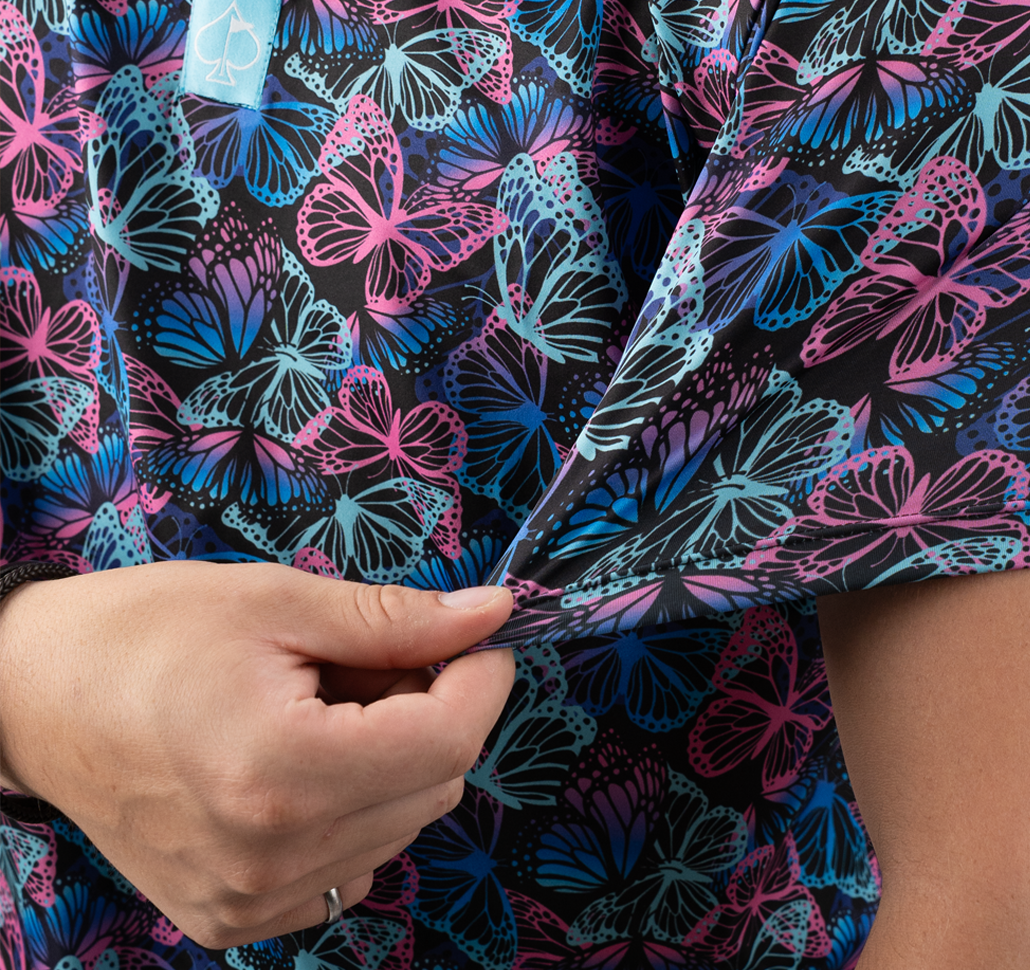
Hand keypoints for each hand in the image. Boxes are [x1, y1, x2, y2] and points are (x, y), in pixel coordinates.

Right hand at [0, 561, 515, 947]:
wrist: (35, 696)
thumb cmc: (146, 632)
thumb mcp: (277, 600)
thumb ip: (396, 618)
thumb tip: (492, 614)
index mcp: (282, 772)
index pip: (448, 740)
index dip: (482, 677)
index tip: (479, 634)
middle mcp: (271, 859)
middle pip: (431, 785)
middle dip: (426, 709)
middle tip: (364, 657)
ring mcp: (249, 903)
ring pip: (395, 828)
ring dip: (386, 760)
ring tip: (317, 704)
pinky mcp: (232, 920)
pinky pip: (346, 869)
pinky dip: (347, 811)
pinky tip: (295, 759)